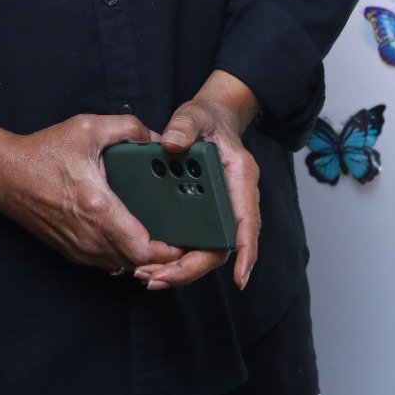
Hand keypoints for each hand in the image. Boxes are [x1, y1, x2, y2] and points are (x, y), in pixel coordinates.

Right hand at [0, 106, 184, 273]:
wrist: (3, 174)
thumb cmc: (43, 152)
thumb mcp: (88, 128)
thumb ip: (128, 128)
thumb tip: (157, 138)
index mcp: (98, 207)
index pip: (143, 248)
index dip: (170, 249)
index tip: (186, 237)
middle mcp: (89, 235)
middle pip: (138, 261)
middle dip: (163, 254)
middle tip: (181, 235)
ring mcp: (78, 247)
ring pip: (123, 264)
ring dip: (142, 256)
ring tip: (161, 235)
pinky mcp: (70, 251)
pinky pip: (106, 261)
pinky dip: (123, 254)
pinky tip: (132, 234)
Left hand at [133, 70, 260, 292]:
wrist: (209, 120)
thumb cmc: (207, 119)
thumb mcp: (195, 115)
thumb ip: (185, 125)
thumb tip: (172, 143)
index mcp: (239, 179)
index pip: (247, 221)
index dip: (246, 251)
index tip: (240, 279)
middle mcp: (231, 202)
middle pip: (220, 248)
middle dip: (190, 269)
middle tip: (157, 279)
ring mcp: (215, 212)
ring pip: (204, 252)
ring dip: (178, 270)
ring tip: (148, 278)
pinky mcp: (199, 215)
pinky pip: (191, 243)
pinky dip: (172, 258)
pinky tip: (149, 265)